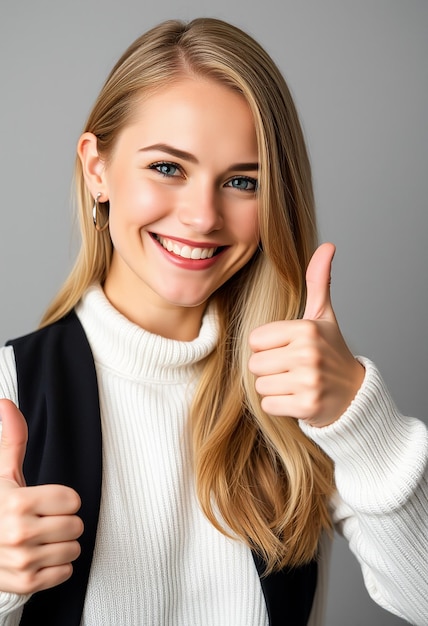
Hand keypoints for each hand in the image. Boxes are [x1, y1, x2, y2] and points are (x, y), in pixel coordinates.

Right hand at [0, 399, 82, 594]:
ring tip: (39, 540)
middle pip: (77, 525)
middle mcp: (19, 534)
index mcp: (17, 502)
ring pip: (74, 550)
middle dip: (63, 522)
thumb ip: (12, 440)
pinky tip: (37, 558)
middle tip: (42, 521)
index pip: (72, 500)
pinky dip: (56, 567)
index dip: (62, 500)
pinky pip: (65, 573)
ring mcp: (21, 563)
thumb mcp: (3, 473)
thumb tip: (6, 403)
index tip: (44, 502)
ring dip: (61, 545)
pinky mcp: (25, 585)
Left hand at [248, 243, 364, 426]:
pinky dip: (279, 406)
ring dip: (273, 388)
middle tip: (292, 368)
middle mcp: (307, 354)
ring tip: (295, 383)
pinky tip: (297, 398)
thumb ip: (318, 281)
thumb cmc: (331, 351)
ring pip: (260, 385)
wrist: (354, 394)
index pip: (255, 340)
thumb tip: (327, 245)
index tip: (288, 349)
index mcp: (306, 329)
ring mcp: (308, 381)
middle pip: (254, 364)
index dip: (268, 346)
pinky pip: (268, 406)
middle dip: (269, 368)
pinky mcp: (307, 406)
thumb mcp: (323, 316)